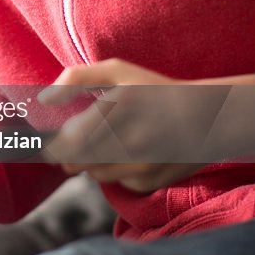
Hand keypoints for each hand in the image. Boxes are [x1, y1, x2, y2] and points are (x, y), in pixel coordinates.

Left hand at [40, 58, 229, 191]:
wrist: (209, 118)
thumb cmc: (157, 90)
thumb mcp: (119, 71)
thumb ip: (76, 78)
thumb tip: (44, 99)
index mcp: (118, 108)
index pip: (67, 141)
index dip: (51, 145)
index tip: (48, 142)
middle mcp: (130, 140)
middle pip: (76, 162)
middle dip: (69, 155)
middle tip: (77, 141)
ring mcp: (142, 166)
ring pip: (95, 174)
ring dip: (92, 163)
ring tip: (110, 142)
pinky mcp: (151, 183)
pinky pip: (118, 183)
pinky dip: (116, 171)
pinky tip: (133, 154)